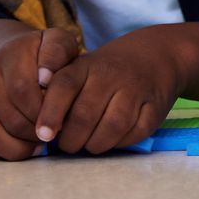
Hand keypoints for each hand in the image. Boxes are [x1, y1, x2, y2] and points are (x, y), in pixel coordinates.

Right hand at [0, 27, 77, 160]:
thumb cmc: (36, 51)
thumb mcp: (55, 40)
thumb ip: (58, 52)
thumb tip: (47, 78)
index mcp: (11, 54)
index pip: (23, 89)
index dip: (44, 109)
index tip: (62, 117)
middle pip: (10, 116)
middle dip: (36, 130)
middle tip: (53, 133)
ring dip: (18, 146)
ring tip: (38, 144)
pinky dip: (0, 152)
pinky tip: (21, 147)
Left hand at [33, 27, 186, 154]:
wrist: (156, 53)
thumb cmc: (107, 70)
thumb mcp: (82, 69)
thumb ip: (60, 94)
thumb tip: (42, 131)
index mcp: (86, 66)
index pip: (63, 87)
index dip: (50, 114)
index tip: (43, 135)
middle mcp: (111, 75)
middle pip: (85, 115)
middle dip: (71, 140)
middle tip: (68, 145)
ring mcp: (136, 90)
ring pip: (111, 127)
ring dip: (95, 144)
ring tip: (89, 144)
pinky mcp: (155, 106)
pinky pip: (135, 133)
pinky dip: (121, 142)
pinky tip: (113, 138)